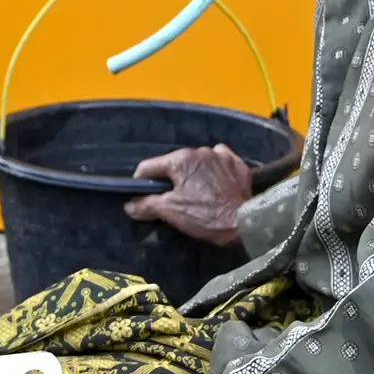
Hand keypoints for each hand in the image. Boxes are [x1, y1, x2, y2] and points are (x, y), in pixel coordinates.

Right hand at [125, 144, 251, 243]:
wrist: (244, 223)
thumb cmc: (204, 216)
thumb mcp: (170, 212)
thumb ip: (146, 205)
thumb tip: (129, 205)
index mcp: (180, 159)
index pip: (149, 166)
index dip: (142, 181)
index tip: (144, 195)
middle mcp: (200, 151)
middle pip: (175, 164)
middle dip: (171, 179)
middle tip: (175, 199)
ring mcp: (221, 155)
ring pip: (198, 162)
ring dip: (194, 174)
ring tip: (198, 194)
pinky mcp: (237, 164)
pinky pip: (219, 162)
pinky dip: (215, 170)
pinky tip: (217, 184)